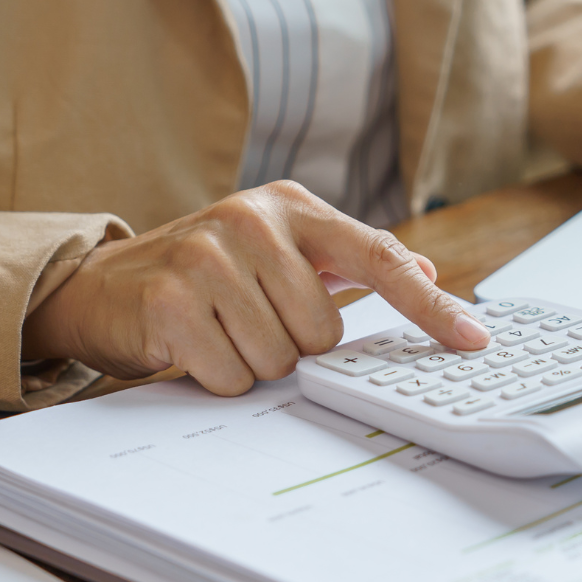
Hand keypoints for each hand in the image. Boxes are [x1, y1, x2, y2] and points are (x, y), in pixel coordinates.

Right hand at [21, 181, 489, 395]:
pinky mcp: (172, 300)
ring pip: (280, 358)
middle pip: (324, 332)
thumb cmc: (208, 270)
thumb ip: (352, 260)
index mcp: (292, 206)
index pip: (379, 257)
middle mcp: (253, 221)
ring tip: (221, 328)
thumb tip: (425, 271)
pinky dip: (218, 375)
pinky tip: (195, 344)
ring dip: (253, 361)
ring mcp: (208, 257)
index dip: (430, 305)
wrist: (108, 284)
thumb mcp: (281, 249)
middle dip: (292, 344)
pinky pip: (233, 375)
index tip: (473, 338)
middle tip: (251, 320)